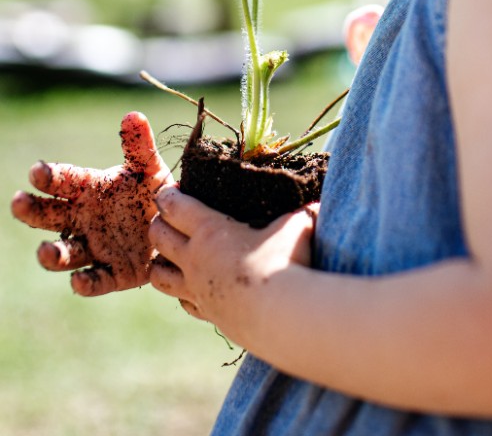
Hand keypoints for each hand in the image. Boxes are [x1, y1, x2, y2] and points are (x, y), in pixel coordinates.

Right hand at [10, 111, 173, 295]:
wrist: (178, 228)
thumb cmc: (154, 194)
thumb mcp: (150, 169)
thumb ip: (139, 146)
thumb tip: (133, 115)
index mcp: (90, 191)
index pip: (63, 181)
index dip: (50, 175)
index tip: (38, 171)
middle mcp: (84, 220)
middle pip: (49, 216)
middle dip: (32, 210)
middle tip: (19, 202)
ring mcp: (95, 248)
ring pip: (64, 254)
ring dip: (52, 255)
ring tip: (47, 251)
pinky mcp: (113, 274)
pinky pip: (95, 281)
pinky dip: (85, 283)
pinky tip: (80, 281)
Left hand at [149, 186, 316, 338]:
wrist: (282, 316)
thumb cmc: (287, 261)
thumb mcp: (298, 224)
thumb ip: (301, 212)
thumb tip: (318, 202)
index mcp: (211, 230)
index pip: (175, 207)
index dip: (168, 196)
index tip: (169, 190)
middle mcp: (196, 260)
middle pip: (158, 237)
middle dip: (158, 224)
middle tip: (167, 217)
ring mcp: (198, 290)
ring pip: (159, 276)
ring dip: (159, 262)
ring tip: (169, 256)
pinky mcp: (209, 315)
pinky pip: (183, 302)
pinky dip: (182, 293)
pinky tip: (194, 289)